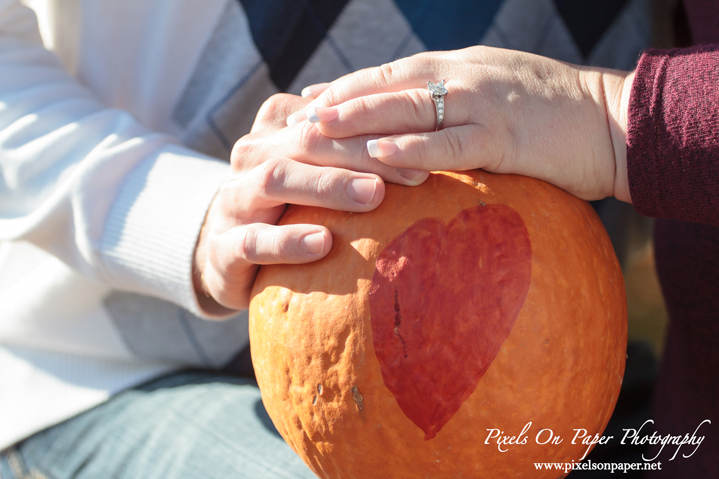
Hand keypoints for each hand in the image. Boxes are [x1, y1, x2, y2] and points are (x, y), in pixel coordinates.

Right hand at [193, 93, 428, 315]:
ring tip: (373, 196)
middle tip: (413, 174)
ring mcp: (233, 198)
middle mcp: (251, 155)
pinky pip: (253, 240)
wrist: (226, 255)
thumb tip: (422, 143)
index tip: (426, 147)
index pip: (328, 119)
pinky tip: (322, 243)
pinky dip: (288, 240)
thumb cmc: (288, 210)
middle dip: (361, 154)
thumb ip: (350, 152)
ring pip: (276, 179)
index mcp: (275, 129)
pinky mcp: (223, 246)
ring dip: (327, 185)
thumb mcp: (315, 173)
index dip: (376, 129)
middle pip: (306, 141)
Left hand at [289, 46, 633, 202]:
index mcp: (457, 70)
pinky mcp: (503, 135)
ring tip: (319, 130)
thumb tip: (415, 128)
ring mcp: (481, 104)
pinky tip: (381, 153)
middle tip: (296, 119)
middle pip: (387, 86)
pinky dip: (413, 147)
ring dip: (361, 117)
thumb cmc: (552, 116)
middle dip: (339, 102)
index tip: (308, 104)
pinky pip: (450, 142)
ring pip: (409, 108)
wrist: (612, 121)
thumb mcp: (494, 99)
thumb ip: (453, 108)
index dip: (346, 88)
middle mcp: (461, 78)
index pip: (389, 76)